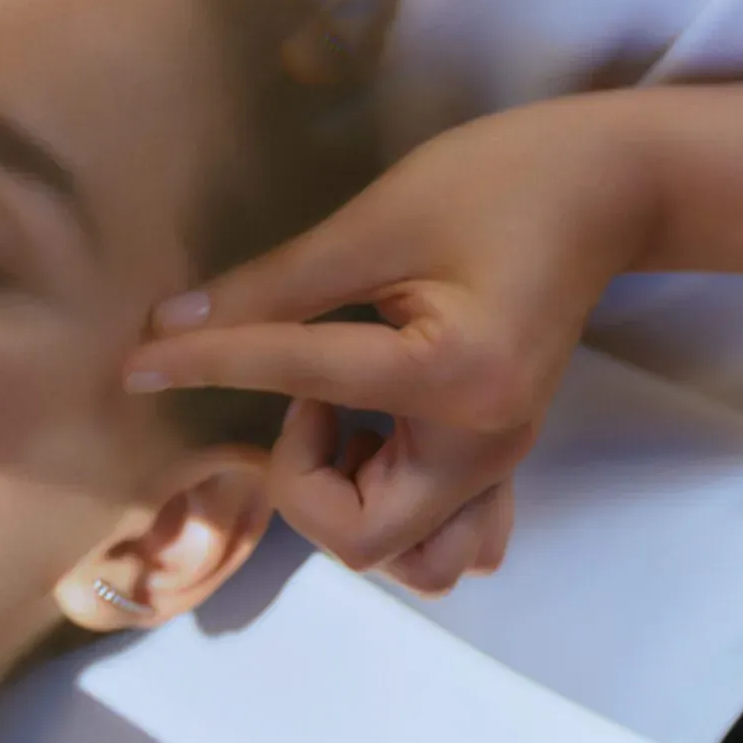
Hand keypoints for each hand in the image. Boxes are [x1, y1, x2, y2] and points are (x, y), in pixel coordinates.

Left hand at [125, 96, 655, 594]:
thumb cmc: (495, 181)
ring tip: (341, 423)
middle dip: (302, 480)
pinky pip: (448, 540)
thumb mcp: (374, 223)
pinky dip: (397, 514)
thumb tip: (169, 323)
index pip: (298, 382)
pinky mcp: (498, 454)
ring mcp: (499, 459)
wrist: (605, 186)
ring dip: (348, 507)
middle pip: (360, 539)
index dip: (203, 364)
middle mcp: (484, 442)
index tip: (137, 364)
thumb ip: (272, 287)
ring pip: (408, 561)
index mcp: (454, 378)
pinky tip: (373, 444)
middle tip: (306, 397)